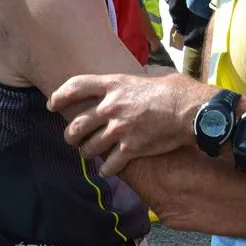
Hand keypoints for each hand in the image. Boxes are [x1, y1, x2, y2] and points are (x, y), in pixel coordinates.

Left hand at [48, 73, 192, 174]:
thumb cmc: (179, 91)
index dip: (60, 95)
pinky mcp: (131, 149)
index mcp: (115, 85)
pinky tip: (106, 171)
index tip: (52, 103)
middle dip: (70, 135)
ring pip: (90, 147)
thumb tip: (144, 73)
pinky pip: (110, 164)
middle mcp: (112, 107)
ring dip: (86, 153)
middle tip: (71, 138)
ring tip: (88, 154)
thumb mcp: (157, 75)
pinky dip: (107, 170)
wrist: (193, 112)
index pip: (76, 86)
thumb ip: (143, 76)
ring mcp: (120, 129)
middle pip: (76, 124)